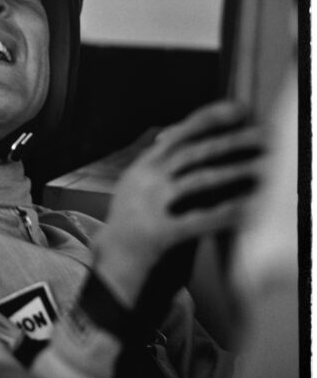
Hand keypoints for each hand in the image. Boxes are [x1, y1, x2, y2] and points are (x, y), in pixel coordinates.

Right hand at [100, 101, 264, 305]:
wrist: (112, 268)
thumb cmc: (133, 228)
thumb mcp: (139, 188)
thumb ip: (161, 166)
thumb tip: (186, 141)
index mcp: (142, 167)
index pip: (178, 134)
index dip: (209, 118)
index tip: (238, 109)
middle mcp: (145, 180)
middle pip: (194, 152)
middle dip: (233, 141)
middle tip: (264, 136)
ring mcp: (150, 205)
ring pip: (199, 180)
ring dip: (237, 171)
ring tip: (265, 167)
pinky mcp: (159, 233)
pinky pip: (201, 219)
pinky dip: (229, 212)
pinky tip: (252, 208)